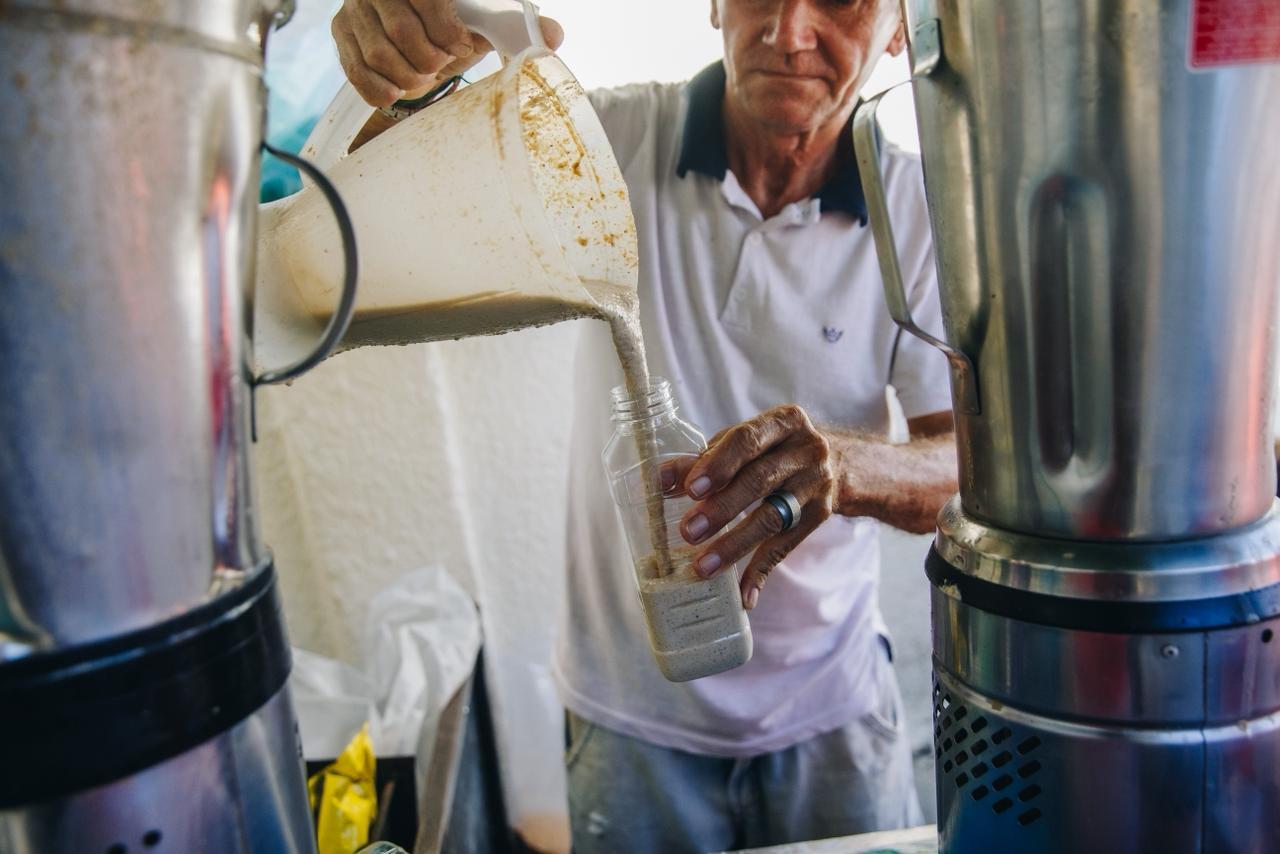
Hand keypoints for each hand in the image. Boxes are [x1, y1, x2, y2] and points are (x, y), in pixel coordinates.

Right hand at [332, 0, 564, 106]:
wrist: (418, 44)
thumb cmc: (451, 29)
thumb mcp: (482, 25)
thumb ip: (516, 27)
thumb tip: (554, 36)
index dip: (447, 30)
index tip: (460, 45)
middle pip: (402, 31)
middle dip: (429, 60)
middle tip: (439, 66)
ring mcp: (355, 10)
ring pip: (380, 54)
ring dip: (409, 77)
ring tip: (423, 76)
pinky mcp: (341, 35)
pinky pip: (357, 71)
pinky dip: (382, 89)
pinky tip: (399, 90)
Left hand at [661, 405, 836, 610]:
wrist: (837, 463)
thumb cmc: (773, 449)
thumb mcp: (744, 444)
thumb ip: (703, 460)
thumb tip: (659, 481)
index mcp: (784, 422)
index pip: (748, 440)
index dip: (719, 464)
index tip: (691, 489)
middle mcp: (806, 450)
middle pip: (760, 480)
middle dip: (722, 508)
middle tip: (689, 531)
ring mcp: (816, 485)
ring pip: (773, 517)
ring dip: (735, 544)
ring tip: (704, 566)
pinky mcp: (820, 516)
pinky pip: (786, 547)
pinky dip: (761, 570)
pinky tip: (745, 595)